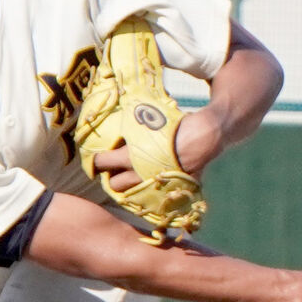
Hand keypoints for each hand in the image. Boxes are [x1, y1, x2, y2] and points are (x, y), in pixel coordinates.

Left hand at [92, 108, 218, 192]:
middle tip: (114, 167)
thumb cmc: (175, 124)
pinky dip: (148, 190)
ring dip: (128, 184)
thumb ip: (131, 120)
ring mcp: (154, 186)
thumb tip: (115, 105)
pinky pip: (152, 196)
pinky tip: (149, 179)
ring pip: (131, 193)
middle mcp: (139, 175)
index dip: (97, 159)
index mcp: (130, 157)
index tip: (96, 156)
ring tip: (130, 174)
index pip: (102, 162)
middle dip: (112, 176)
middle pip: (114, 184)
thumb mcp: (149, 116)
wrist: (205, 136)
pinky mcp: (168, 190)